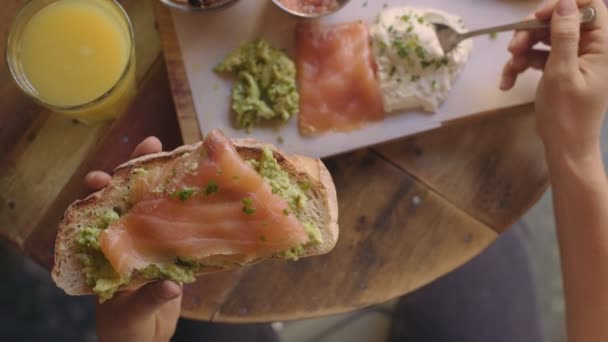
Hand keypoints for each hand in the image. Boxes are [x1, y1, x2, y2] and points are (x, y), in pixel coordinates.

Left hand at [85, 137, 182, 341]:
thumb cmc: (125, 331)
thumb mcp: (131, 315)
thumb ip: (149, 298)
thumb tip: (171, 283)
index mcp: (109, 252)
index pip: (99, 214)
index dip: (100, 192)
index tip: (104, 176)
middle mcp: (130, 240)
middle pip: (132, 199)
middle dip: (139, 170)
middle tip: (152, 142)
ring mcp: (153, 244)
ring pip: (160, 207)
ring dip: (171, 182)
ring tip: (183, 154)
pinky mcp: (174, 254)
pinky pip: (184, 228)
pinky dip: (195, 212)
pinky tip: (208, 194)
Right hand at [501, 0, 607, 158]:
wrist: (565, 148)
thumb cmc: (567, 114)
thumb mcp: (562, 73)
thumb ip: (564, 35)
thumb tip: (565, 3)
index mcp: (602, 46)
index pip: (590, 6)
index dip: (562, 6)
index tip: (536, 18)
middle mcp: (591, 48)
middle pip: (560, 21)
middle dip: (532, 32)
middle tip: (512, 47)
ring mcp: (574, 59)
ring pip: (545, 39)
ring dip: (522, 51)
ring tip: (509, 70)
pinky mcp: (560, 70)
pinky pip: (539, 57)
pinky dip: (522, 67)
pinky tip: (507, 82)